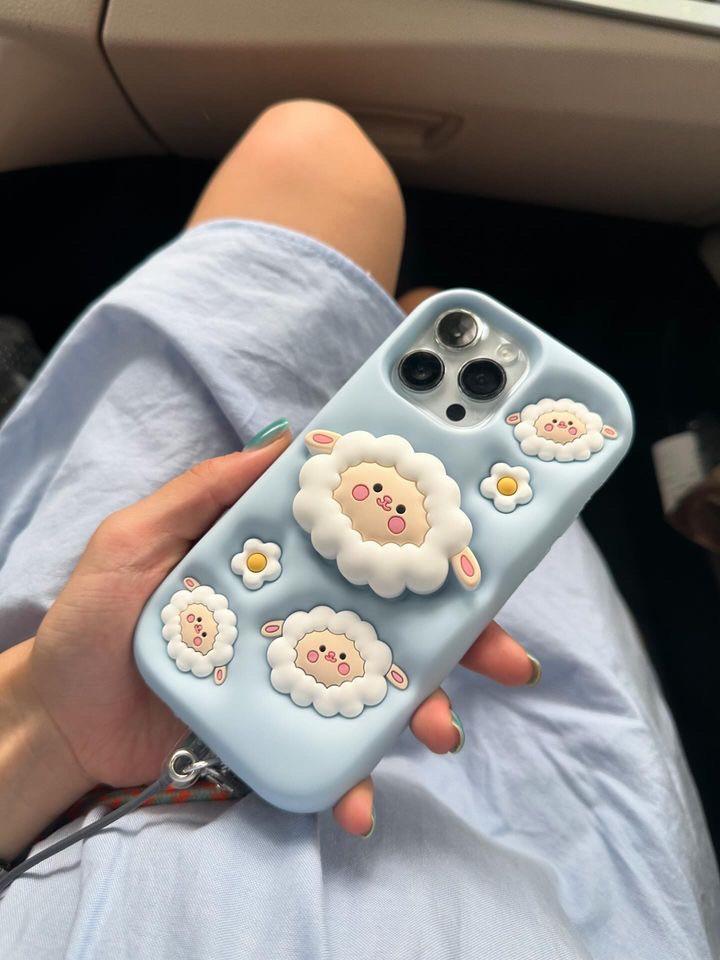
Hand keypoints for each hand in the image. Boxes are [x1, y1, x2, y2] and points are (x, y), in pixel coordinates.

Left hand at [4, 428, 536, 852]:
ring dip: (424, 710)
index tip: (482, 546)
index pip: (366, 546)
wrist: (61, 720)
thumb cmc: (94, 620)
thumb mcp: (137, 538)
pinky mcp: (283, 731)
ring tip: (442, 733)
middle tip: (511, 660)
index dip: (426, 543)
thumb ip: (204, 492)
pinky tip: (357, 800)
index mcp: (280, 560)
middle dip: (464, 639)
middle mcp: (301, 613)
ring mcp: (297, 675)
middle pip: (397, 619)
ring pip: (381, 688)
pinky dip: (351, 777)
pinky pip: (333, 750)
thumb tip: (285, 441)